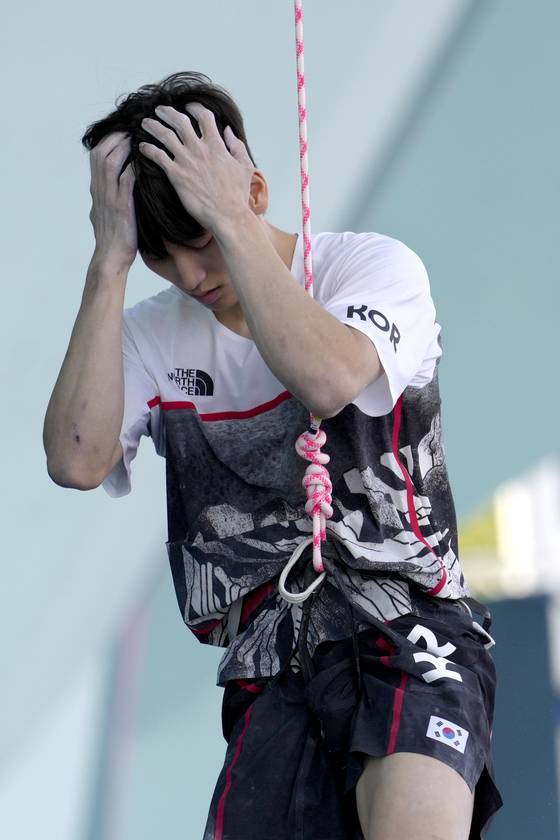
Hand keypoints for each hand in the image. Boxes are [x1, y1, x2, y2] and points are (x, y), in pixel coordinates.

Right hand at [88, 132, 137, 270]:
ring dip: (124, 148)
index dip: (109, 140)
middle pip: (101, 153)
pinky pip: (125, 182)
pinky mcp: (121, 207)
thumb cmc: (114, 237)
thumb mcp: (106, 211)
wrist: (110, 257)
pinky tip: (143, 161)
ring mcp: (109, 198)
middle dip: (116, 138)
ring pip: (110, 163)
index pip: (97, 155)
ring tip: (137, 139)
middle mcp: (99, 190)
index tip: (123, 131)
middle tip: (132, 129)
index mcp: (96, 189)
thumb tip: (121, 183)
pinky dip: (133, 168)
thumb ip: (110, 195)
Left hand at [139, 102, 254, 232]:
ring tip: (145, 124)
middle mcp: (200, 149)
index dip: (195, 107)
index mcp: (217, 145)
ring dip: (153, 126)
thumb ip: (237, 146)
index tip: (188, 106)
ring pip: (165, 136)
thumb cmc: (238, 195)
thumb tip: (228, 131)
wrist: (228, 216)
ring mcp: (187, 162)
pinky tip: (142, 147)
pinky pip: (158, 157)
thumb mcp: (245, 167)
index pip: (203, 116)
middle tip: (159, 110)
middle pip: (180, 121)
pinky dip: (148, 149)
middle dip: (167, 112)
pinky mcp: (177, 176)